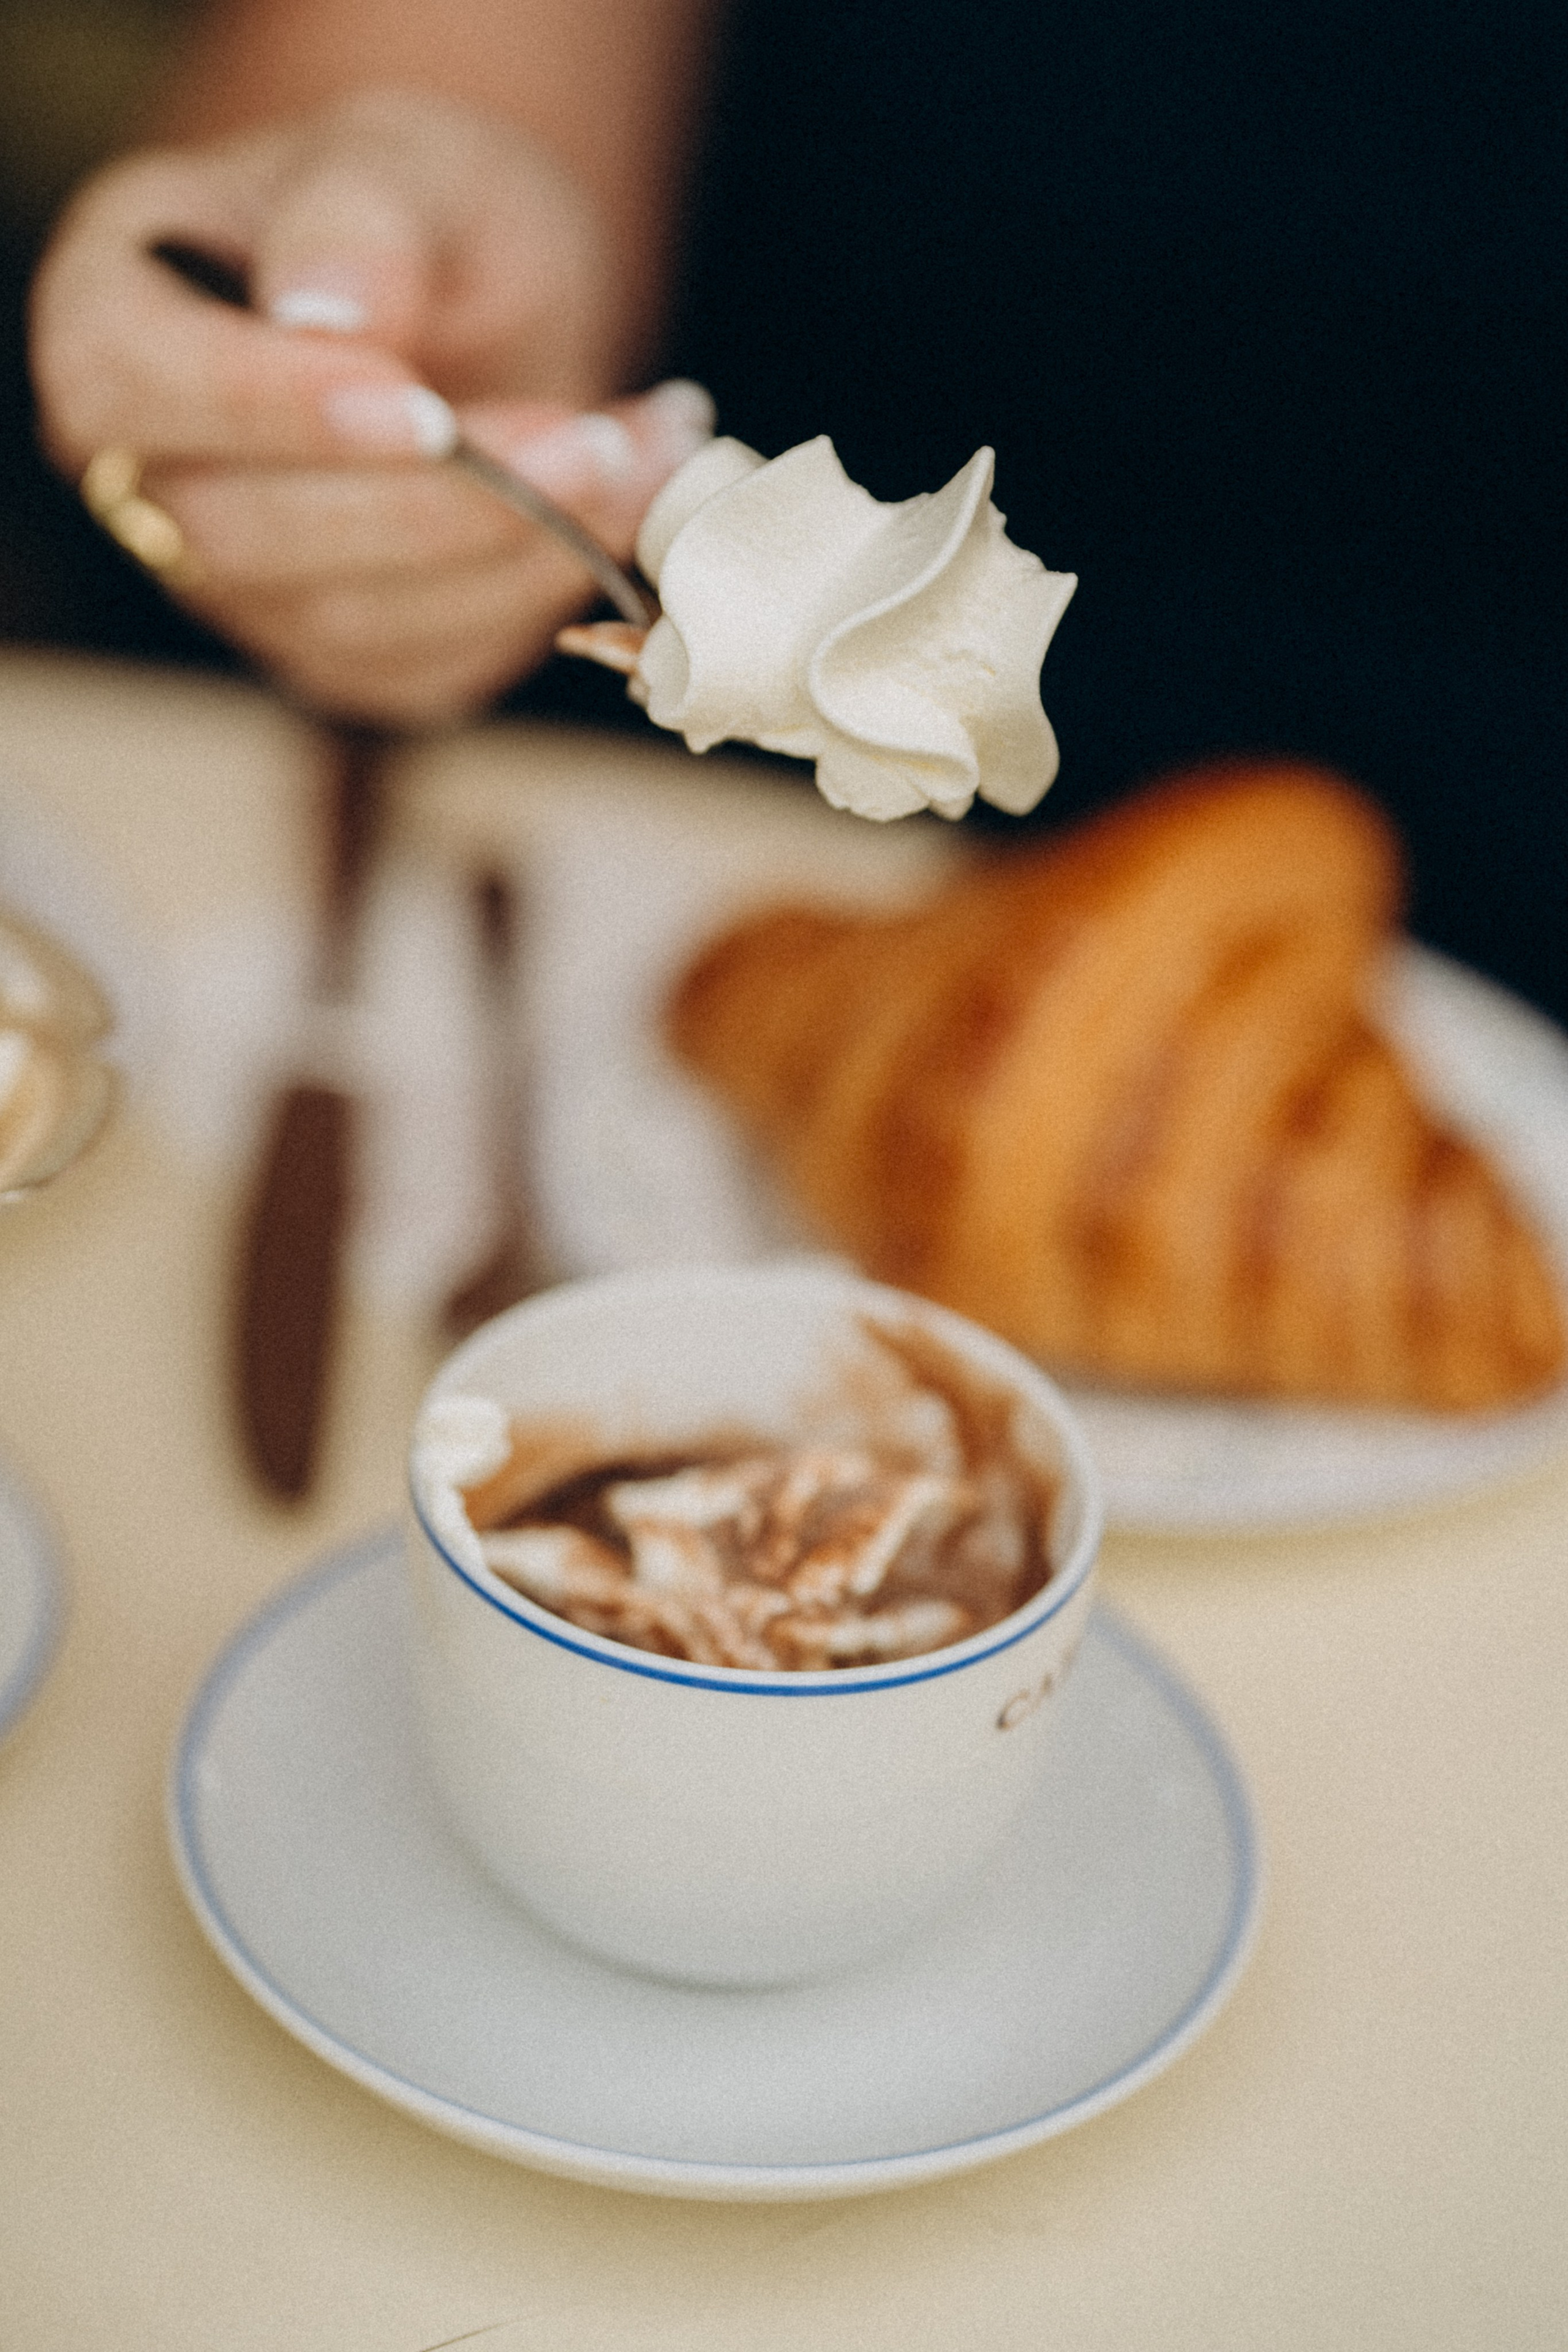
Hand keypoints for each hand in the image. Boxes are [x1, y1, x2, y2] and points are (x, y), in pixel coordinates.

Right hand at [30, 90, 712, 725]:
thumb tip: (332, 313)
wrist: (481, 300)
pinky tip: (626, 506)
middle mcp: (155, 485)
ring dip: (517, 552)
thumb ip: (360, 217)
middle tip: (592, 436)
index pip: (134, 388)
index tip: (422, 406)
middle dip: (438, 502)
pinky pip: (437, 660)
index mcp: (110, 330)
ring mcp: (250, 592)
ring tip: (641, 452)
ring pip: (355, 621)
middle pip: (250, 536)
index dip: (272, 409)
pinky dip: (545, 591)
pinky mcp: (357, 657)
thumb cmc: (414, 219)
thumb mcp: (398, 160)